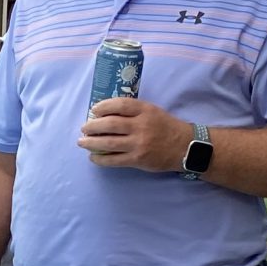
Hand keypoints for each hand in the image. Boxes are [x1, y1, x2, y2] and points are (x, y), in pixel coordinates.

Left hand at [77, 98, 193, 173]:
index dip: (103, 106)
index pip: (120, 105)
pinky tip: (93, 157)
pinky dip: (101, 159)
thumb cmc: (165, 127)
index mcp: (145, 110)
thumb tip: (105, 113)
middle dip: (92, 126)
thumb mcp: (152, 111)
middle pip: (110, 124)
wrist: (185, 147)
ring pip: (109, 143)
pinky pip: (114, 160)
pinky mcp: (138, 159)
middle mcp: (141, 126)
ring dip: (91, 143)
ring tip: (82, 142)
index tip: (93, 110)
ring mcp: (139, 143)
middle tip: (83, 128)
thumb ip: (133, 111)